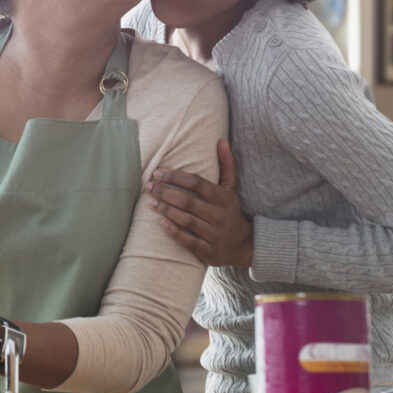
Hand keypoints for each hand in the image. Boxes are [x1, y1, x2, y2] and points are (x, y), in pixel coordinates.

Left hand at [145, 140, 253, 267]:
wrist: (243, 245)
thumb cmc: (230, 211)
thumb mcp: (231, 189)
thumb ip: (226, 165)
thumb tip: (221, 141)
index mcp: (223, 198)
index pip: (196, 183)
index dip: (175, 177)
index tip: (157, 172)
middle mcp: (220, 216)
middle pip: (188, 201)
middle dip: (166, 192)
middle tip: (148, 186)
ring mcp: (215, 234)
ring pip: (187, 220)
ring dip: (166, 210)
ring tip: (150, 202)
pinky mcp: (209, 252)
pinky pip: (190, 241)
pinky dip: (175, 232)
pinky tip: (161, 223)